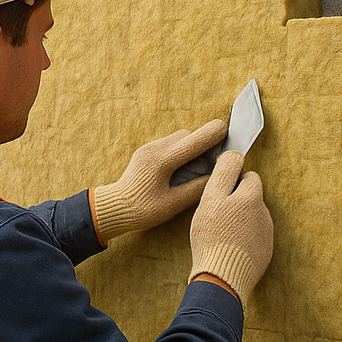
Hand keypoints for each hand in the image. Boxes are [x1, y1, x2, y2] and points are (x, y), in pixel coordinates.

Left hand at [91, 119, 227, 242]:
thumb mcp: (172, 205)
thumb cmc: (142, 211)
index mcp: (161, 162)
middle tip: (214, 160)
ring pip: (178, 138)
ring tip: (198, 167)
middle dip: (203, 143)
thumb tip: (216, 177)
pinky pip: (170, 144)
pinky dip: (181, 150)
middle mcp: (154, 150)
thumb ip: (196, 189)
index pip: (192, 142)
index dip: (211, 134)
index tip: (227, 130)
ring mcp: (148, 148)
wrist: (114, 208)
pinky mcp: (146, 151)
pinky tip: (184, 168)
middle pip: (187, 135)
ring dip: (192, 146)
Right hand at [189, 151, 272, 310]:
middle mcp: (264, 213)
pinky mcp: (264, 252)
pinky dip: (243, 237)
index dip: (230, 181)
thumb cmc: (212, 235)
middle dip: (236, 200)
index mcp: (252, 197)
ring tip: (220, 232)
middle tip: (216, 213)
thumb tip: (234, 156)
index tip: (218, 193)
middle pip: (250, 197)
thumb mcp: (210, 199)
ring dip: (239, 219)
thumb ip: (224, 173)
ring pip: (252, 217)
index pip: (248, 175)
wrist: (222, 277)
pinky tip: (228, 245)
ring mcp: (266, 234)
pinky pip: (253, 236)